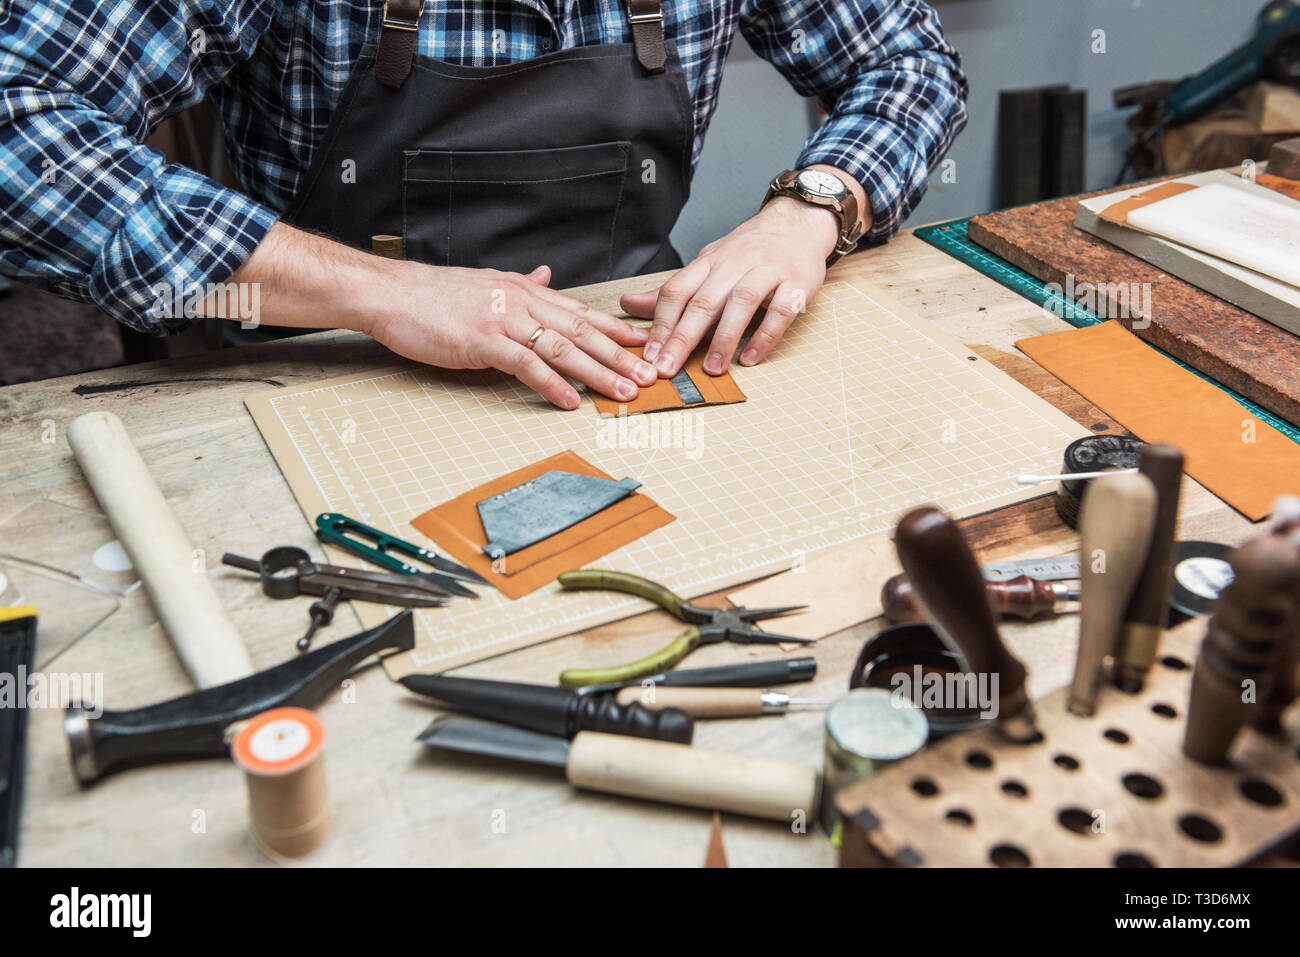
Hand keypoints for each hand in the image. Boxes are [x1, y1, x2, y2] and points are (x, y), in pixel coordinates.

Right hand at [371, 263, 657, 409]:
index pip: (581, 311)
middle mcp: (521, 301)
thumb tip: (546, 278)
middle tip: (651, 375)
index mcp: (524, 289)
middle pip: (582, 330)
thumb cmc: (432, 295)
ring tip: (623, 392)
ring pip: (563, 348)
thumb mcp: (485, 283)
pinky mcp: (482, 341)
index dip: (618, 329)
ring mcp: (503, 320)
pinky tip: (571, 400)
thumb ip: (520, 286)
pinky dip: (552, 384)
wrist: (390, 293)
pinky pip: (526, 365)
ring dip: (597, 373)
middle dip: (621, 355)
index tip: (647, 343)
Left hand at [618, 196, 837, 377]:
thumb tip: (628, 304)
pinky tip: (750, 358)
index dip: (661, 324)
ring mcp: (769, 270)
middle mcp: (736, 262)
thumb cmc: (748, 251)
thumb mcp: (707, 264)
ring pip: (742, 302)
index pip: (677, 290)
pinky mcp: (798, 282)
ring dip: (724, 337)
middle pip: (705, 300)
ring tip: (712, 368)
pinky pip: (782, 310)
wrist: (797, 224)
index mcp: (709, 260)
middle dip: (683, 337)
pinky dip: (766, 336)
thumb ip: (674, 290)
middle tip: (668, 368)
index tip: (649, 355)